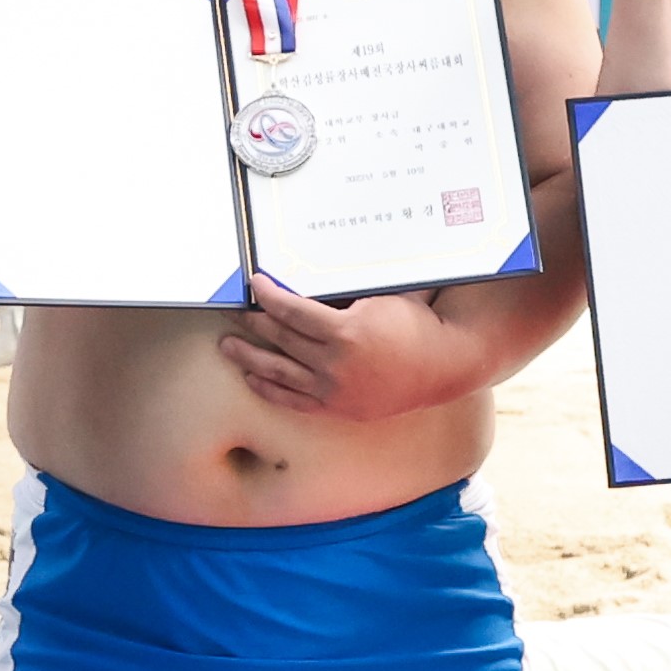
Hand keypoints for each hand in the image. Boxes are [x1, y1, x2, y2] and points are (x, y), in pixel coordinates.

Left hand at [217, 272, 465, 421]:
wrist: (442, 366)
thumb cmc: (415, 324)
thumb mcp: (382, 295)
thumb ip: (347, 286)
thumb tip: (315, 263)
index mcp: (345, 332)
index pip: (291, 310)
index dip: (268, 295)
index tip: (255, 284)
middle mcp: (334, 364)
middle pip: (280, 338)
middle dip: (253, 321)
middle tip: (234, 309)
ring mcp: (333, 390)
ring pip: (278, 371)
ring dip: (248, 357)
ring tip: (227, 345)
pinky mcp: (336, 408)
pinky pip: (292, 400)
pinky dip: (269, 388)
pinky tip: (252, 378)